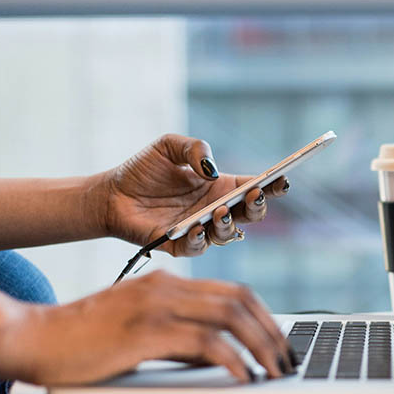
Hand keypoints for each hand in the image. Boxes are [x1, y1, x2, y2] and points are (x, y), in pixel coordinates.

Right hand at [7, 270, 295, 385]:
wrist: (36, 338)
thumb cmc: (86, 339)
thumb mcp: (142, 330)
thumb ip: (181, 336)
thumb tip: (220, 356)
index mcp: (168, 282)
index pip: (234, 291)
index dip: (265, 316)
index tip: (280, 341)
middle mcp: (167, 287)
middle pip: (240, 300)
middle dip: (272, 331)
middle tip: (286, 359)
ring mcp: (157, 305)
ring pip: (230, 316)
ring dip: (260, 345)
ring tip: (274, 370)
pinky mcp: (146, 331)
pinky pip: (204, 342)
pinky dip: (231, 359)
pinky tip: (242, 375)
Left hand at [99, 134, 289, 255]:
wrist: (111, 194)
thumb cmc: (143, 170)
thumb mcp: (169, 146)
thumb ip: (194, 148)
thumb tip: (211, 169)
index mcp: (220, 187)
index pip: (255, 187)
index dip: (272, 185)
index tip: (282, 179)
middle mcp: (216, 210)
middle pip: (250, 215)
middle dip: (258, 206)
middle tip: (254, 195)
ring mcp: (200, 229)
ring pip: (228, 235)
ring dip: (229, 224)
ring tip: (220, 211)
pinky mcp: (179, 245)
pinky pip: (197, 247)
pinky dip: (200, 239)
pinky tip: (196, 227)